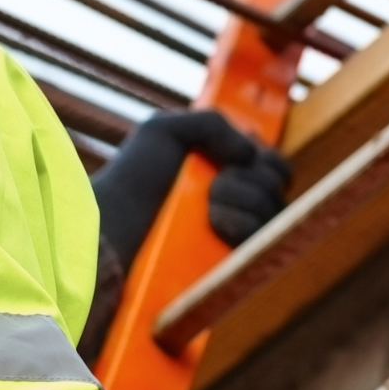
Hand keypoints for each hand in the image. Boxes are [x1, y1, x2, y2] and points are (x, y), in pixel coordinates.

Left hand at [91, 109, 294, 261]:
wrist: (112, 228)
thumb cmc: (131, 180)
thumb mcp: (164, 131)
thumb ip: (213, 123)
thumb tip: (253, 154)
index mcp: (222, 174)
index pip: (272, 165)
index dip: (263, 157)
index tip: (238, 156)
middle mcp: (233, 206)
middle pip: (277, 184)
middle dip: (251, 174)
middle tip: (215, 182)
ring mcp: (233, 238)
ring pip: (272, 209)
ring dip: (242, 196)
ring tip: (208, 205)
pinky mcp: (230, 266)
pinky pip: (262, 241)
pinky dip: (243, 223)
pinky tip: (216, 222)